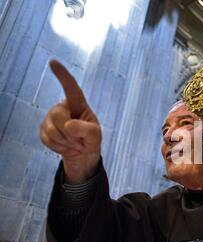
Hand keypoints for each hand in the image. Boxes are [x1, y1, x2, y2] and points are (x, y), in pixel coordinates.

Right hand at [39, 60, 101, 183]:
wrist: (82, 155)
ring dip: (66, 142)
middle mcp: (62, 107)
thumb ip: (87, 130)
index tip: (53, 62)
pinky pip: (47, 139)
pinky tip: (65, 145)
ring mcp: (50, 118)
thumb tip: (68, 125)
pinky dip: (59, 147)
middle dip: (70, 132)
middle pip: (58, 116)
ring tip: (74, 143)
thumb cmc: (91, 140)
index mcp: (78, 104)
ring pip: (52, 130)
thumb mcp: (95, 135)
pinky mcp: (43, 130)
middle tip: (80, 140)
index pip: (71, 88)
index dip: (62, 75)